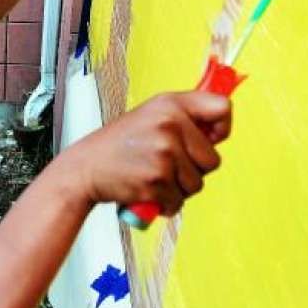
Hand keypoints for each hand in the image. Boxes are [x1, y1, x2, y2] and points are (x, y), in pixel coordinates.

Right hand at [66, 92, 231, 214]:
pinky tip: (147, 191)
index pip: (223, 108)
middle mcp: (170, 124)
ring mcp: (164, 152)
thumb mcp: (152, 116)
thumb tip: (221, 130)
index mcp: (171, 104)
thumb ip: (184, 118)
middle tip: (166, 165)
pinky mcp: (156, 180)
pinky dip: (166, 204)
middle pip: (212, 160)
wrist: (85, 168)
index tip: (209, 139)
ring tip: (153, 176)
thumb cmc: (121, 145)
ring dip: (179, 189)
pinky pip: (179, 202)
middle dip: (194, 170)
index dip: (222, 129)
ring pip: (197, 184)